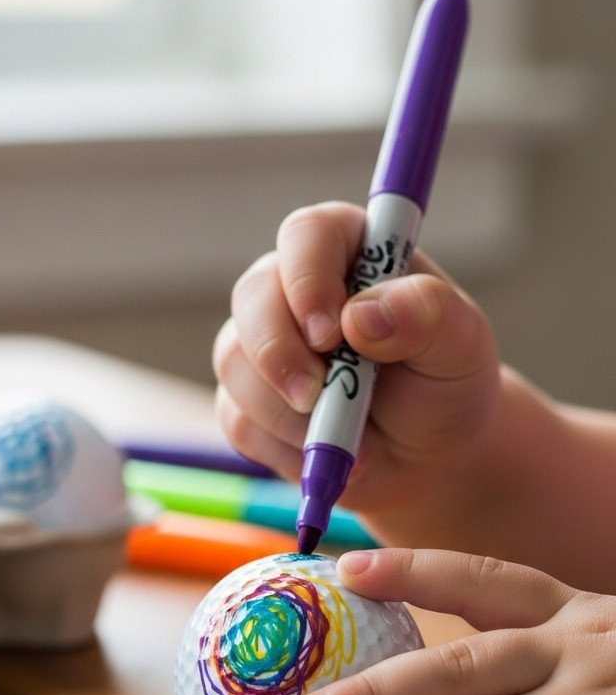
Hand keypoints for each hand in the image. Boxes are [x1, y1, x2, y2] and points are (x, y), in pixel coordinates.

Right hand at [213, 201, 500, 532]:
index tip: (329, 334)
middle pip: (252, 296)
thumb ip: (425, 315)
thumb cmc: (446, 384)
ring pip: (235, 363)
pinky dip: (283, 450)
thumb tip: (360, 315)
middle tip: (316, 398)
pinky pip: (239, 421)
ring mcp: (264, 344)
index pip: (307, 235)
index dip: (307, 279)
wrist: (431, 455)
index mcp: (349, 250)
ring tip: (354, 444)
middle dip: (279, 354)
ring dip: (286, 414)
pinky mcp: (247, 401)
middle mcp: (294, 288)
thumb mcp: (459, 346)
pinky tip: (328, 459)